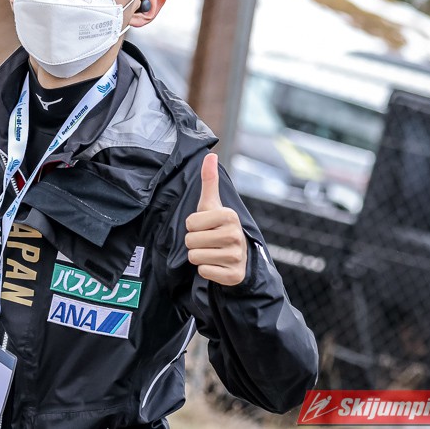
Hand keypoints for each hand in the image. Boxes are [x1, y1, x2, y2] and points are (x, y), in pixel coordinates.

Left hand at [185, 153, 247, 285]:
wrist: (239, 256)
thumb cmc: (219, 226)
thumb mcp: (213, 204)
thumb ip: (209, 180)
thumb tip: (209, 154)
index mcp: (229, 215)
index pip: (190, 223)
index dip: (193, 226)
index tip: (207, 226)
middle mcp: (235, 235)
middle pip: (190, 241)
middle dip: (195, 242)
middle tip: (209, 241)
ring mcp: (236, 256)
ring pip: (195, 257)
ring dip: (200, 256)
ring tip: (213, 252)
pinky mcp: (234, 275)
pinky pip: (203, 272)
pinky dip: (207, 270)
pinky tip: (218, 264)